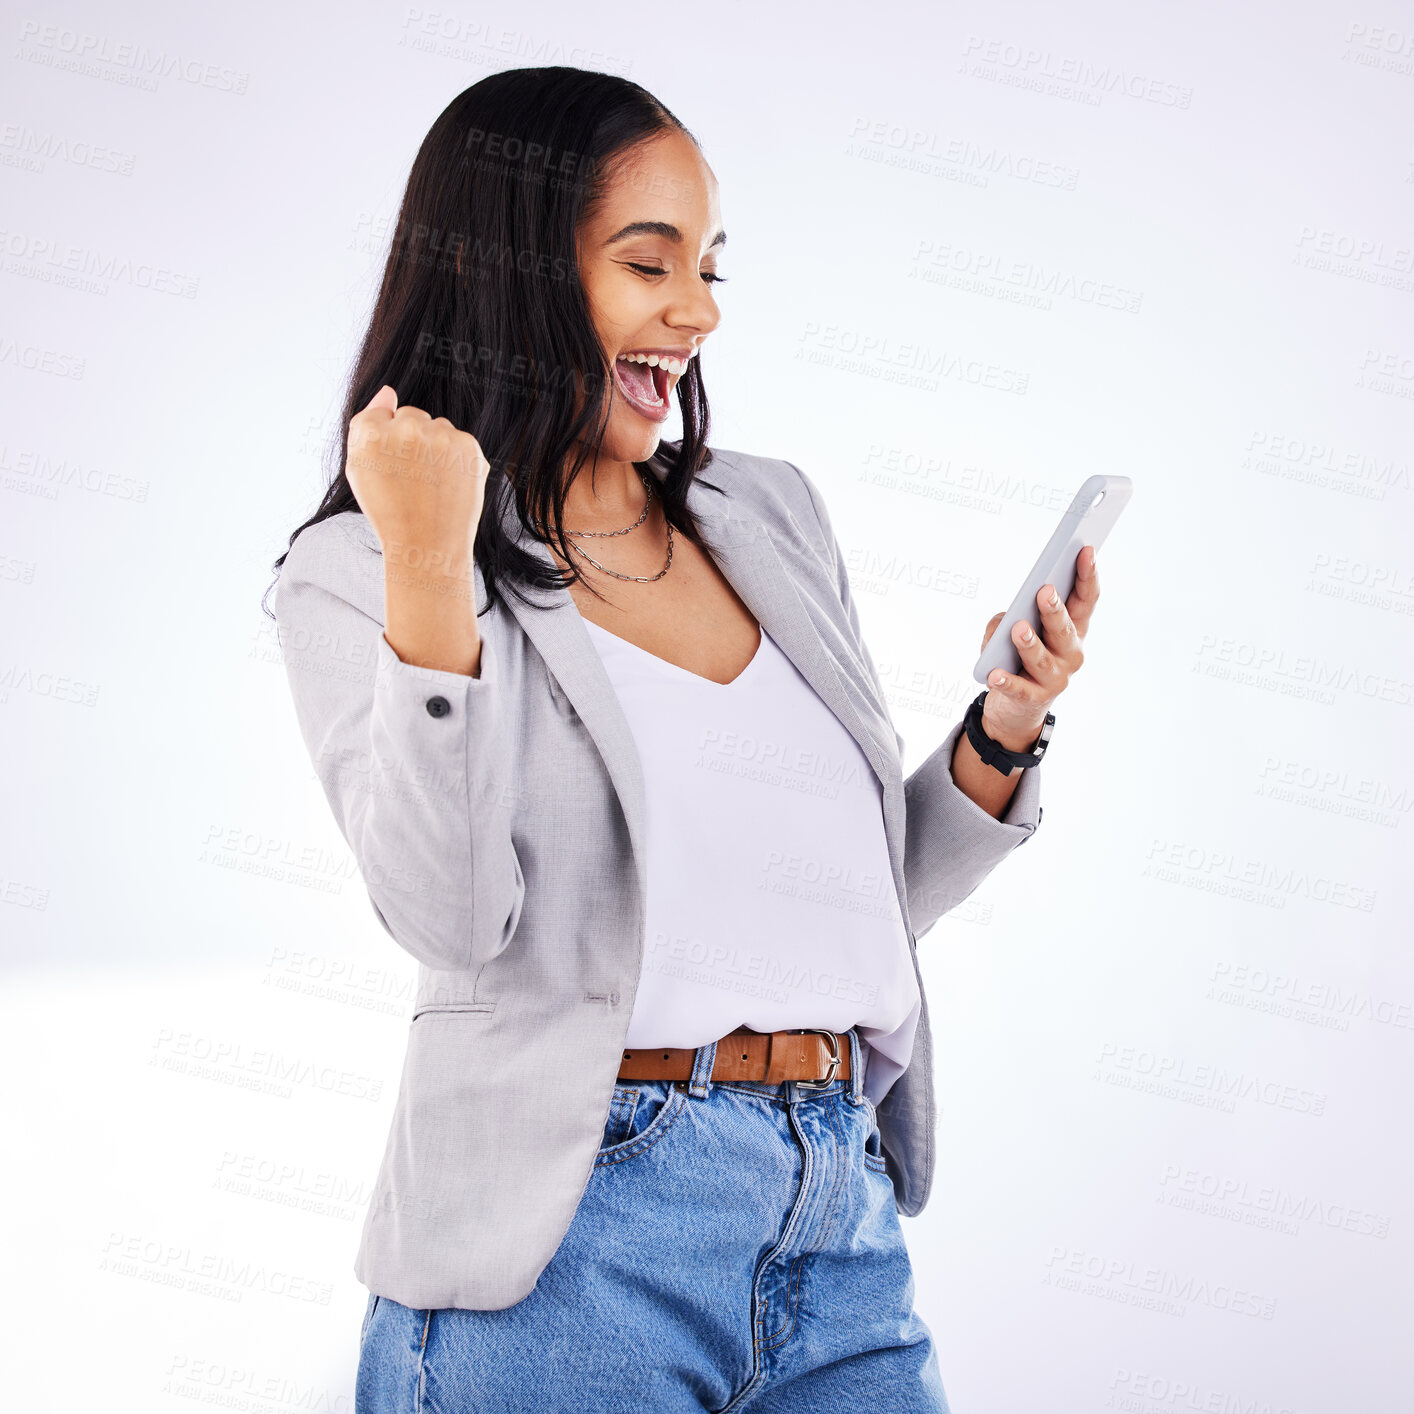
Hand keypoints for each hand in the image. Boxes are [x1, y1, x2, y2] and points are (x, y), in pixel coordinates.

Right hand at [346, 385, 491, 574]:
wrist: (426, 545)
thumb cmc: (389, 510)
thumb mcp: (360, 469)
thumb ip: (367, 423)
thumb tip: (389, 390)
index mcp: (371, 432)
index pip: (381, 413)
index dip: (387, 441)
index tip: (393, 466)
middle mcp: (406, 427)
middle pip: (412, 416)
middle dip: (412, 439)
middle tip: (412, 478)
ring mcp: (440, 436)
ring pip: (438, 427)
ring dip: (436, 447)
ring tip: (430, 484)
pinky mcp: (468, 447)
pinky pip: (459, 440)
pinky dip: (456, 459)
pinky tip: (448, 484)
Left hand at [978, 545, 1099, 750]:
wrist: (1019, 706)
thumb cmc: (1020, 656)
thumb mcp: (1014, 631)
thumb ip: (1008, 620)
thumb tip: (1005, 622)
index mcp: (1074, 630)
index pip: (1086, 599)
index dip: (1088, 575)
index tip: (1086, 550)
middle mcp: (1071, 654)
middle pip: (1065, 629)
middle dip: (1055, 610)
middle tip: (1045, 591)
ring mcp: (1055, 678)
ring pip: (1043, 659)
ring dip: (1030, 643)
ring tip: (1019, 629)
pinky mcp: (1034, 699)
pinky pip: (1018, 688)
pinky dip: (1006, 681)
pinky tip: (994, 674)